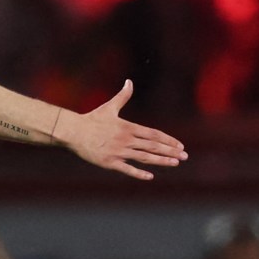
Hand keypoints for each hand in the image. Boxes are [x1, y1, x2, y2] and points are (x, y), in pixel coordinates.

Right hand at [55, 80, 187, 179]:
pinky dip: (139, 173)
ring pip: (144, 157)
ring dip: (161, 161)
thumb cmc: (92, 119)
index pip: (154, 134)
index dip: (168, 140)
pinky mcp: (110, 163)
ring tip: (175, 163)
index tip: (180, 145)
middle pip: (153, 146)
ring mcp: (119, 152)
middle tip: (184, 156)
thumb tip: (129, 81)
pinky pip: (127, 169)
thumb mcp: (110, 107)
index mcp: (128, 127)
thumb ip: (122, 96)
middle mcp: (126, 140)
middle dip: (170, 151)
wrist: (74, 132)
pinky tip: (151, 176)